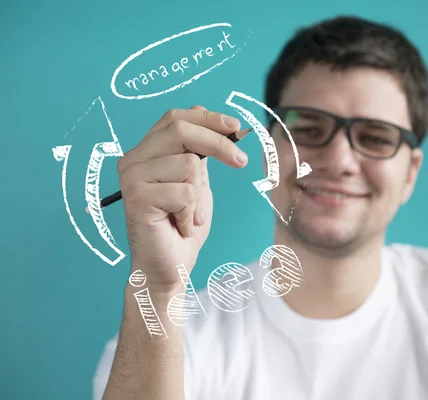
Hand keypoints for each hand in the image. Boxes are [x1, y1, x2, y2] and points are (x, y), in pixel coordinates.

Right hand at [117, 106, 248, 287]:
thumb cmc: (183, 225)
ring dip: (199, 196)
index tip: (235, 126)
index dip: (207, 118)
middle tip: (242, 162)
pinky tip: (179, 225)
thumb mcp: (198, 182)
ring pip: (188, 164)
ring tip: (188, 215)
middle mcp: (134, 159)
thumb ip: (201, 154)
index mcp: (147, 152)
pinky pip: (185, 192)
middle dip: (218, 143)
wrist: (170, 267)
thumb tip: (223, 126)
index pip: (175, 118)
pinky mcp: (137, 197)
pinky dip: (191, 212)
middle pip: (180, 130)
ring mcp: (133, 177)